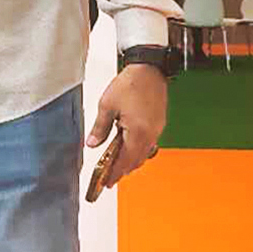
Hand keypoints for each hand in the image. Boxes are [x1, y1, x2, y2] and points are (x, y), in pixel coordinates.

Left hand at [86, 64, 167, 187]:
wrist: (149, 69)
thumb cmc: (130, 83)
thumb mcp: (107, 106)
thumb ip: (100, 128)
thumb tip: (93, 144)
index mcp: (137, 132)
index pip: (125, 161)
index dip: (115, 173)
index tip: (107, 182)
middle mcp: (151, 134)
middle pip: (136, 160)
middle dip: (122, 169)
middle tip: (110, 177)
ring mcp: (157, 129)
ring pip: (144, 153)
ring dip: (131, 160)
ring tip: (117, 164)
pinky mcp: (159, 123)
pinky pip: (149, 143)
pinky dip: (138, 149)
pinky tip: (128, 147)